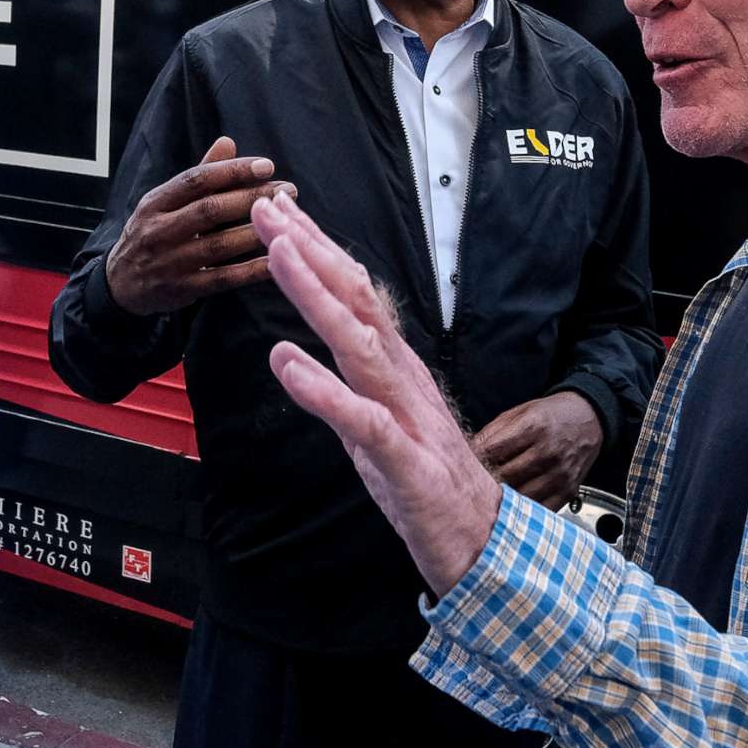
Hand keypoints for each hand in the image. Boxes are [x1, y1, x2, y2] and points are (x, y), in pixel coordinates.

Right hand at [105, 137, 294, 316]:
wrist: (120, 284)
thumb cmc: (151, 233)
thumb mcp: (164, 201)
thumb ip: (200, 174)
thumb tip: (228, 142)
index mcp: (155, 202)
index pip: (195, 179)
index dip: (232, 171)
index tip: (266, 166)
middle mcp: (158, 230)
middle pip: (210, 210)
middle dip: (253, 198)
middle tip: (288, 190)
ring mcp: (170, 262)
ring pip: (218, 245)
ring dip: (256, 231)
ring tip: (287, 219)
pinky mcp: (182, 289)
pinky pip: (222, 279)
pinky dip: (250, 270)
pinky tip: (274, 260)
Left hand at [252, 192, 500, 594]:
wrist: (479, 539)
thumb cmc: (424, 478)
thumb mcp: (376, 420)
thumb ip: (338, 383)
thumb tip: (287, 349)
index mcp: (394, 366)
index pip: (353, 295)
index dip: (315, 250)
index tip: (277, 214)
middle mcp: (400, 377)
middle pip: (355, 301)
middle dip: (309, 251)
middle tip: (267, 208)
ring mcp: (405, 415)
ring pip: (358, 344)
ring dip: (316, 296)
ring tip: (280, 257)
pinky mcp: (404, 461)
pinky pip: (362, 421)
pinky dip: (325, 391)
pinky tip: (288, 364)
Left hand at [471, 392, 602, 511]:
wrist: (589, 418)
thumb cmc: (551, 415)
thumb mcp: (520, 412)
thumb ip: (492, 433)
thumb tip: (466, 453)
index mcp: (533, 426)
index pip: (492, 450)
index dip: (473, 460)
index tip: (463, 465)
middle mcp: (549, 451)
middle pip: (505, 475)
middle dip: (484, 481)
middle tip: (471, 484)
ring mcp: (560, 473)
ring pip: (521, 496)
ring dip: (502, 499)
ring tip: (489, 496)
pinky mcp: (568, 490)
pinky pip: (541, 509)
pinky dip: (524, 510)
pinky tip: (514, 505)